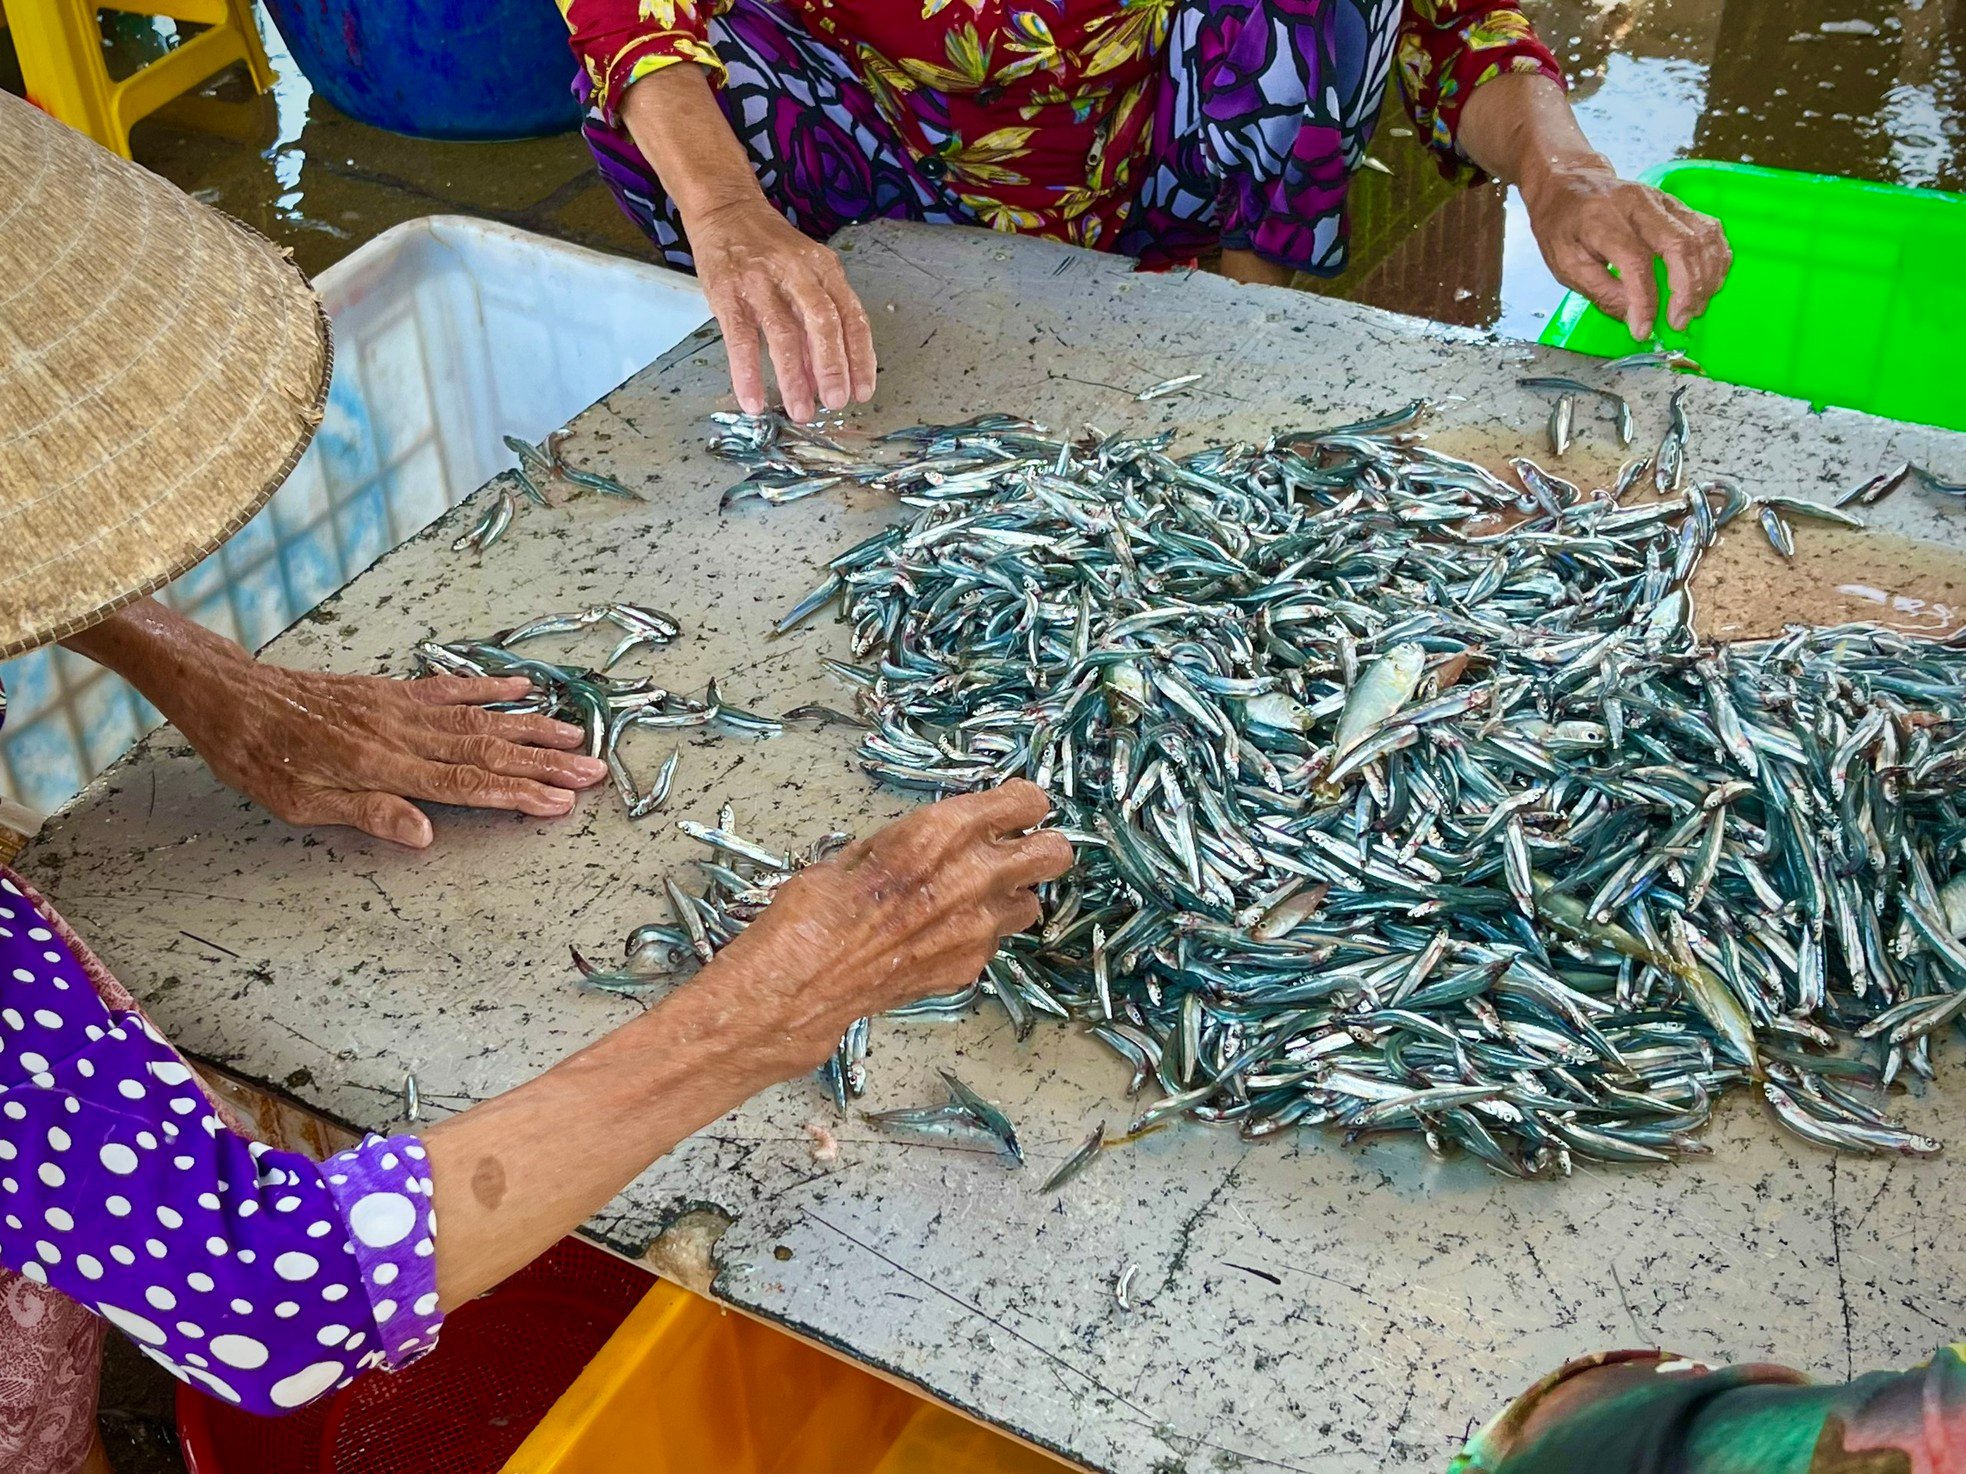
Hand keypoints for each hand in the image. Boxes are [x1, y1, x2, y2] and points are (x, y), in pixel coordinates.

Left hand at [62, 600, 606, 845]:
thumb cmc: (257, 756)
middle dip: (544, 762)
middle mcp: (401, 732)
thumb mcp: (297, 803)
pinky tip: (522, 688)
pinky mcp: (391, 690)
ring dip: (531, 728)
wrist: (228, 693)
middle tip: (594, 771)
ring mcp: (400, 707)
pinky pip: (450, 689)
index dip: (518, 793)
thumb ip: (367, 813)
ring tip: (577, 737)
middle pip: (487, 749)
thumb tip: (427, 834)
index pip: (465, 783)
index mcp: (382, 765)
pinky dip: (490, 688)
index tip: (562, 802)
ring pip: (479, 718)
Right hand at [688, 195, 875, 422]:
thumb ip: (815, 321)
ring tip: (800, 411)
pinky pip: (740, 337)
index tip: (863, 391)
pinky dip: (747, 372)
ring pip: (784, 333)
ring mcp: (761, 281)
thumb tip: (823, 377)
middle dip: (833, 367)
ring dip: (794, 378)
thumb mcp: (804, 274)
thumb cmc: (769, 250)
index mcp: (825, 270)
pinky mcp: (728, 292)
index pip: (852, 316)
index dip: (861, 357)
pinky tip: (753, 400)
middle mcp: (797, 273)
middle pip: (823, 323)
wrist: (726, 209)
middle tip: (835, 402)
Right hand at [697, 780, 1072, 1073]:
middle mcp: (976, 876)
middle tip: (1012, 851)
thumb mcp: (863, 849)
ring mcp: (980, 927)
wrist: (804, 982)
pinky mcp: (971, 966)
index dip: (1019, 805)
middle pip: (1055, 853)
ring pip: (1031, 903)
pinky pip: (994, 942)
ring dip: (1009, 896)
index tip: (1007, 810)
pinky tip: (937, 936)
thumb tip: (938, 838)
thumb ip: (917, 839)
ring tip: (970, 899)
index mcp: (946, 831)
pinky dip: (977, 935)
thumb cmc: (818, 908)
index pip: (1027, 802)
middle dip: (1039, 848)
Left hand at [1520, 154, 1730, 338]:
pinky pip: (1709, 229)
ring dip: (1705, 277)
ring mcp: (1662, 201)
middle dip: (1686, 290)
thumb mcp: (1565, 263)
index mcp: (1602, 219)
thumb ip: (1600, 291)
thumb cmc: (1563, 226)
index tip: (1643, 330)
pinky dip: (1716, 258)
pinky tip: (1709, 283)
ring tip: (1695, 308)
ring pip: (1701, 236)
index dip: (1645, 300)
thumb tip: (1634, 319)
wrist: (1569, 184)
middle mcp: (1638, 204)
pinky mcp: (1677, 204)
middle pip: (1678, 245)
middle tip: (1679, 322)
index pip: (1635, 262)